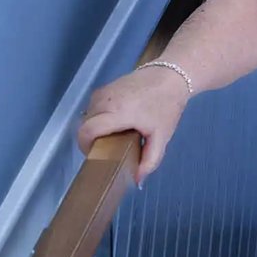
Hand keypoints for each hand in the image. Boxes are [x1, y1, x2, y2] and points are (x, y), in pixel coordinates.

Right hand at [76, 65, 190, 184]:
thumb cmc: (167, 106)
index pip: (86, 131)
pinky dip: (99, 117)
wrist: (171, 76)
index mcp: (117, 112)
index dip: (85, 146)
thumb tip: (137, 180)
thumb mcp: (162, 137)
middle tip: (109, 148)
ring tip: (114, 135)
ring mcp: (103, 92)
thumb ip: (150, 160)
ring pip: (88, 116)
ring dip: (96, 127)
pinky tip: (116, 122)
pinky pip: (94, 107)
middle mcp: (105, 101)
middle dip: (93, 139)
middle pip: (85, 125)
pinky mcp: (104, 87)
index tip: (96, 155)